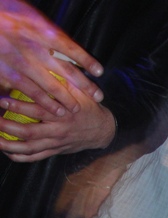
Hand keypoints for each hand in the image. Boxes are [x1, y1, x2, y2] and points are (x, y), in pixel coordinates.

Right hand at [0, 0, 103, 114]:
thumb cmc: (7, 14)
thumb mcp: (28, 16)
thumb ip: (46, 33)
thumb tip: (62, 46)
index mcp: (40, 29)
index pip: (69, 46)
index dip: (85, 59)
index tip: (100, 71)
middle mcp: (33, 45)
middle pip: (64, 69)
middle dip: (84, 85)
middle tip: (98, 97)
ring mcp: (21, 60)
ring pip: (49, 84)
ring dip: (65, 98)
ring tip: (76, 109)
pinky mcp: (9, 72)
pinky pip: (30, 91)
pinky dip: (44, 102)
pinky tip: (56, 110)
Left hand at [0, 84, 115, 160]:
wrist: (102, 130)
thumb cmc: (88, 107)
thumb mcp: (80, 90)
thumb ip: (63, 76)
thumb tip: (48, 55)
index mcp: (63, 114)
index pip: (38, 110)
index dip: (18, 105)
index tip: (1, 99)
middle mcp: (57, 131)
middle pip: (28, 133)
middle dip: (7, 127)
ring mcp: (55, 143)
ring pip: (29, 149)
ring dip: (9, 146)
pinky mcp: (55, 151)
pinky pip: (35, 157)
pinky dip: (20, 157)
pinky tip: (7, 152)